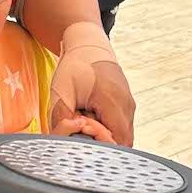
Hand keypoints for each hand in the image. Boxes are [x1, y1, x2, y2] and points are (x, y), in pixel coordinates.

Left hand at [50, 23, 135, 146]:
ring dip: (105, 136)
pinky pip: (121, 127)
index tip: (83, 135)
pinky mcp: (127, 106)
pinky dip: (108, 129)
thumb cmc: (74, 68)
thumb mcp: (61, 92)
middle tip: (83, 132)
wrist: (89, 47)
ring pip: (123, 136)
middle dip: (102, 144)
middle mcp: (127, 105)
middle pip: (122, 142)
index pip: (117, 141)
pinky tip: (93, 117)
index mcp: (112, 101)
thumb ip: (62, 119)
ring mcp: (130, 106)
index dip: (100, 146)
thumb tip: (66, 140)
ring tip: (87, 122)